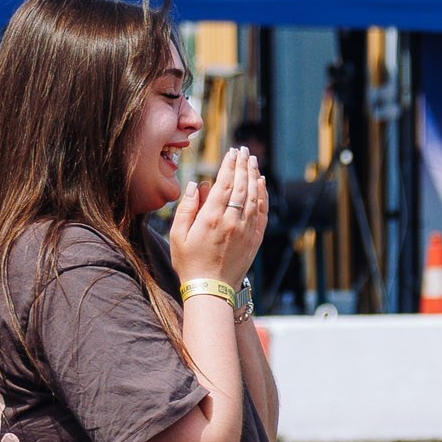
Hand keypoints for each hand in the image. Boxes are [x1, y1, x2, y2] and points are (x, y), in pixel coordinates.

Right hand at [166, 146, 266, 288]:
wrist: (211, 291)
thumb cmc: (189, 263)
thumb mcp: (178, 236)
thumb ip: (186, 208)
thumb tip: (196, 184)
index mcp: (211, 218)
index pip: (224, 183)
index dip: (229, 165)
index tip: (232, 152)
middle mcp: (231, 221)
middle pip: (241, 186)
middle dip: (243, 165)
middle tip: (244, 151)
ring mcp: (245, 231)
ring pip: (254, 197)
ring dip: (254, 176)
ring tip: (253, 161)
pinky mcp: (254, 240)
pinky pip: (262, 213)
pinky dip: (263, 196)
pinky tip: (261, 184)